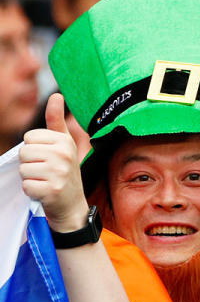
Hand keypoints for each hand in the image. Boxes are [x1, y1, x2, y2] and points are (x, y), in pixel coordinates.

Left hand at [19, 94, 88, 231]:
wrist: (72, 206)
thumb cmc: (63, 172)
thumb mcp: (64, 145)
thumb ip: (56, 120)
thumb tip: (57, 95)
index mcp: (65, 141)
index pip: (29, 138)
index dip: (34, 149)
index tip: (48, 158)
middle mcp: (64, 155)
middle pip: (24, 152)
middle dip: (30, 164)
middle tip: (46, 172)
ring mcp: (59, 173)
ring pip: (23, 169)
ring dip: (30, 178)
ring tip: (45, 181)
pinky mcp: (52, 190)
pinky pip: (26, 185)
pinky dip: (32, 191)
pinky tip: (44, 192)